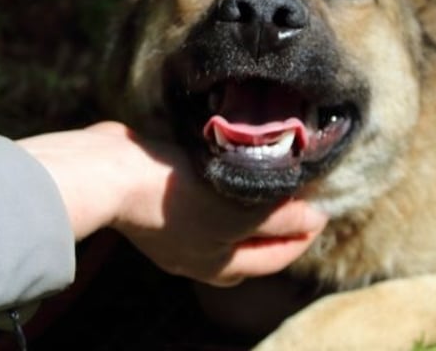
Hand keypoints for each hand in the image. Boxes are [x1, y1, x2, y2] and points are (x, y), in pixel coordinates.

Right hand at [19, 122, 326, 285]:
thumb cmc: (176, 198)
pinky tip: (233, 168)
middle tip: (303, 194)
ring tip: (274, 178)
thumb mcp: (238, 214)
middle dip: (279, 222)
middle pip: (252, 243)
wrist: (111, 174)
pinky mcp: (164, 200)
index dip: (304, 235)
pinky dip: (226, 189)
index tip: (324, 209)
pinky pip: (206, 200)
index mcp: (220, 267)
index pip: (276, 257)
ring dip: (252, 202)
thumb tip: (315, 220)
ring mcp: (178, 229)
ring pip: (229, 221)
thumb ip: (281, 220)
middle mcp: (199, 253)